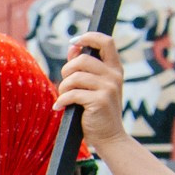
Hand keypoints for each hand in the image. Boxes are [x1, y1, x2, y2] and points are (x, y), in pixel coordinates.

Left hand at [57, 32, 133, 152]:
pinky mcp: (99, 101)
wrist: (109, 137)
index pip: (106, 42)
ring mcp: (108, 88)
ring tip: (63, 98)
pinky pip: (72, 94)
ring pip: (75, 77)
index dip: (89, 37)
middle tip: (65, 85)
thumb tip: (74, 45)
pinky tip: (59, 107)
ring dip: (63, 88)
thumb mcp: (94, 86)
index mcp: (115, 69)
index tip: (74, 41)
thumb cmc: (97, 111)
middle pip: (82, 59)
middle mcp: (114, 76)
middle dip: (66, 71)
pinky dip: (61, 101)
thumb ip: (84, 67)